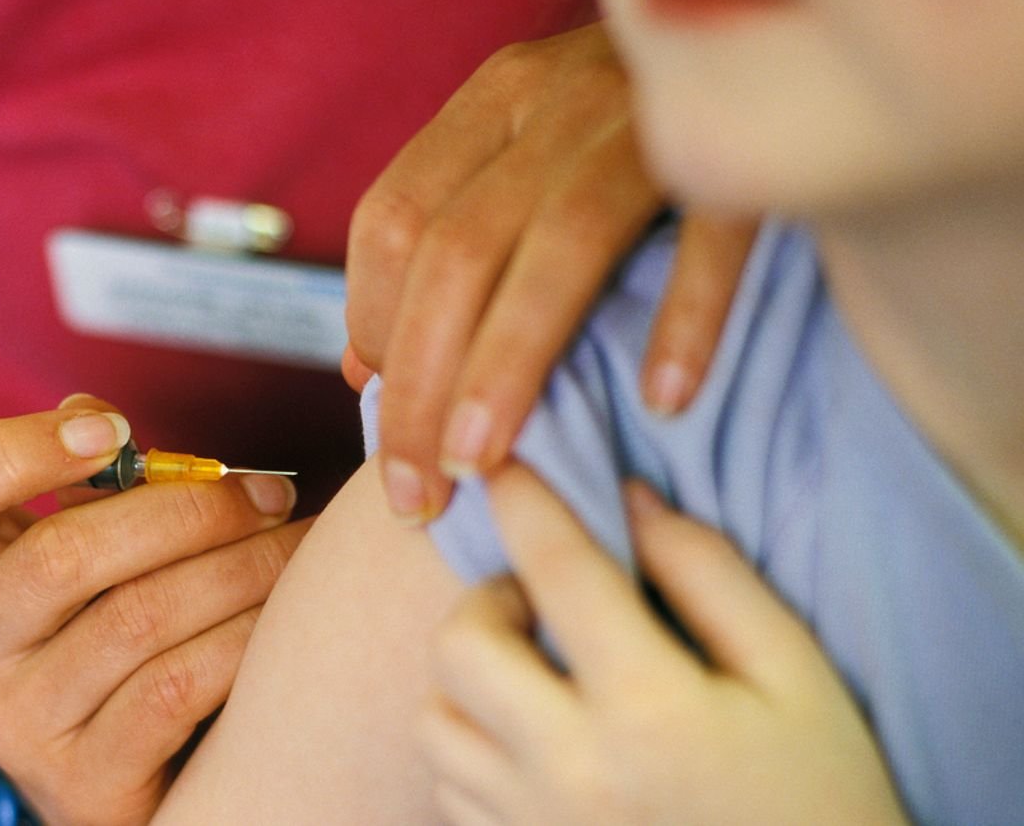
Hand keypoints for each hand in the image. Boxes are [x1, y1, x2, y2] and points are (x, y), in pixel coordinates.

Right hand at [0, 394, 304, 825]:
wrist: (115, 776)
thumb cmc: (104, 631)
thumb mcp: (75, 557)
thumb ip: (83, 485)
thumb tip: (101, 423)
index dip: (14, 453)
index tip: (111, 432)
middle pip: (63, 557)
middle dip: (188, 512)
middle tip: (269, 497)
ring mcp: (17, 725)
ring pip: (138, 619)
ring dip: (239, 570)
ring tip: (296, 549)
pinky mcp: (82, 783)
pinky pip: (175, 689)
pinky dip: (241, 640)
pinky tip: (282, 619)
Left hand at [344, 21, 757, 519]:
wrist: (770, 29)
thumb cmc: (627, 124)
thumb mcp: (523, 155)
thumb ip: (444, 245)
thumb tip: (364, 372)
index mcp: (494, 101)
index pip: (392, 219)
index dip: (371, 326)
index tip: (384, 417)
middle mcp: (556, 98)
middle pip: (456, 249)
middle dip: (422, 384)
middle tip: (418, 493)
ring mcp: (650, 116)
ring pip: (557, 245)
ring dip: (509, 366)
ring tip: (484, 464)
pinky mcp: (748, 143)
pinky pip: (713, 235)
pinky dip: (686, 317)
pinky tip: (663, 401)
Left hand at [420, 474, 906, 824]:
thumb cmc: (819, 797)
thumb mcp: (797, 678)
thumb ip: (712, 578)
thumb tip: (629, 501)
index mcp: (649, 708)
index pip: (558, 570)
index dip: (525, 499)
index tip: (508, 463)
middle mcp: (568, 768)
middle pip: (458, 645)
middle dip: (488, 601)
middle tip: (540, 603)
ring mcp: (529, 824)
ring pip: (434, 719)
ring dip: (469, 679)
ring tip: (532, 676)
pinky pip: (448, 785)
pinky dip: (472, 746)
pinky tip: (531, 740)